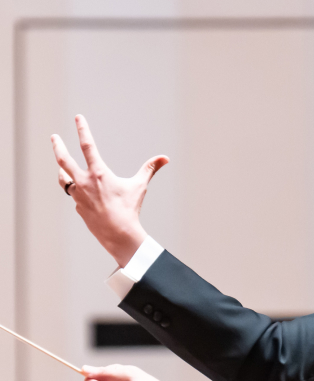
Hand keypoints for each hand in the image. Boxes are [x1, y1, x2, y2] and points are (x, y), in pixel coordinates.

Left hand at [51, 115, 168, 266]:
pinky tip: (84, 197)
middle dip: (58, 146)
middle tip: (54, 137)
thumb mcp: (139, 186)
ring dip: (63, 172)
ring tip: (63, 168)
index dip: (82, 129)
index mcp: (98, 173)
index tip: (78, 118)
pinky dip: (79, 194)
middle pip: (63, 160)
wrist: (118, 234)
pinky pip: (76, 198)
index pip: (87, 145)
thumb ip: (149, 169)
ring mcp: (79, 196)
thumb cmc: (130, 209)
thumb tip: (165, 158)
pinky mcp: (79, 209)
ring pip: (64, 179)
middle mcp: (84, 182)